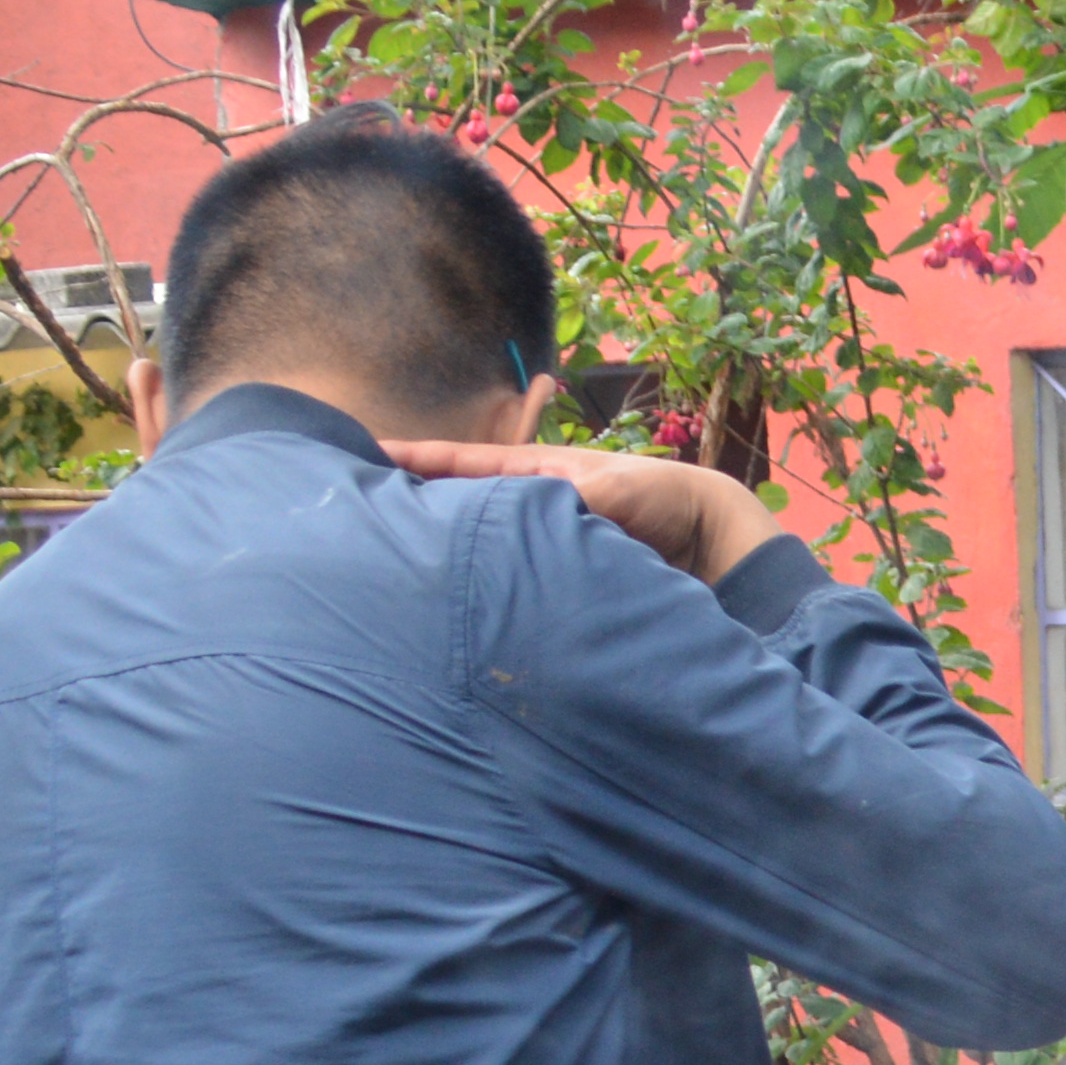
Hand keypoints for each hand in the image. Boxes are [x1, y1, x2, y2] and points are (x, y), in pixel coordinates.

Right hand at [378, 433, 783, 585]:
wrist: (711, 544)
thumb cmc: (664, 499)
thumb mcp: (612, 491)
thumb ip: (567, 501)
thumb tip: (523, 522)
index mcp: (530, 474)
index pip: (457, 462)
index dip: (411, 459)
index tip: (359, 453)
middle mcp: (524, 512)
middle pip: (455, 510)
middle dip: (410, 513)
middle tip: (355, 523)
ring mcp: (534, 550)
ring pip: (476, 551)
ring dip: (440, 559)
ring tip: (385, 571)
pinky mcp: (550, 587)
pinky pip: (505, 586)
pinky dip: (478, 591)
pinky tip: (450, 611)